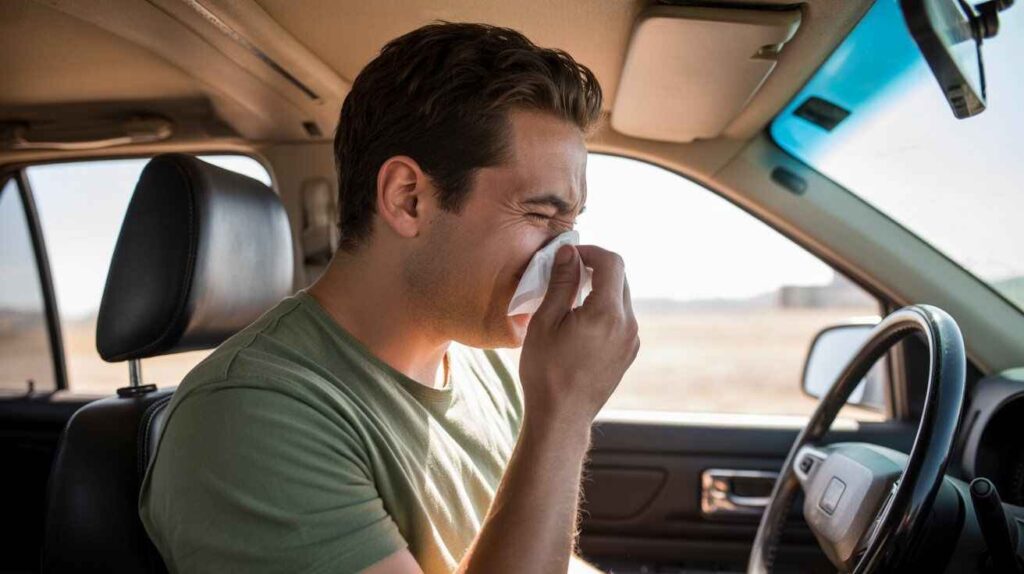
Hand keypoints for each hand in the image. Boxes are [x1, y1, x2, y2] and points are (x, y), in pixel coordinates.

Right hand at [519, 244, 639, 428]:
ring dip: (600, 288)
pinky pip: (621, 318)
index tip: (569, 256)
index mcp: (608, 313)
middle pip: (620, 277)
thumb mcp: (545, 321)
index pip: (612, 262)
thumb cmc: (546, 371)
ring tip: (570, 298)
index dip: (590, 251)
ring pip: (621, 298)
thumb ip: (561, 283)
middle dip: (595, 268)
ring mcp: (632, 340)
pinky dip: (604, 308)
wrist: (561, 417)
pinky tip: (580, 322)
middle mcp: (628, 324)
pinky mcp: (629, 352)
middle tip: (567, 273)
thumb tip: (569, 253)